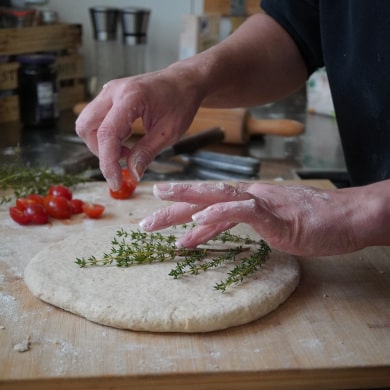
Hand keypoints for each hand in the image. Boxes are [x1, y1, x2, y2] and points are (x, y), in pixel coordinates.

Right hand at [75, 68, 201, 189]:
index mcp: (131, 97)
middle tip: (123, 160)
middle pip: (86, 127)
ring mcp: (109, 92)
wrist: (183, 82)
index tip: (115, 181)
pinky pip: (95, 119)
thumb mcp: (169, 132)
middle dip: (100, 151)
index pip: (107, 133)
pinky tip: (124, 140)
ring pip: (87, 123)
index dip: (108, 162)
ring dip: (100, 144)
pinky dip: (104, 135)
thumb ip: (147, 152)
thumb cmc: (181, 102)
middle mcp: (114, 91)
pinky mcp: (109, 97)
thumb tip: (133, 173)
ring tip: (126, 150)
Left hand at [139, 182, 375, 255]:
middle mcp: (249, 197)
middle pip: (204, 197)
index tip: (160, 217)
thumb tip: (211, 229)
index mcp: (247, 200)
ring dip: (186, 204)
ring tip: (159, 210)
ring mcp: (261, 203)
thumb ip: (240, 223)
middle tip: (145, 217)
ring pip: (216, 198)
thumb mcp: (268, 226)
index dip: (182, 209)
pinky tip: (198, 221)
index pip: (208, 203)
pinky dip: (219, 214)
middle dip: (172, 206)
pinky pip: (242, 211)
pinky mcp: (274, 214)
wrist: (346, 218)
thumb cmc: (311, 222)